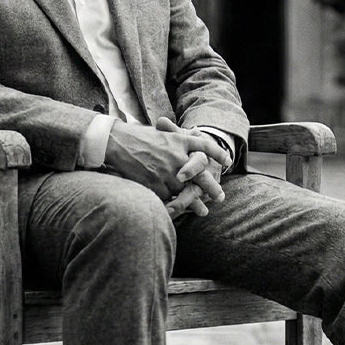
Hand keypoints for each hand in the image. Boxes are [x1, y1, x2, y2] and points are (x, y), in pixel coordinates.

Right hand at [103, 117, 227, 203]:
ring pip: (184, 191)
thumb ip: (180, 138)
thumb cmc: (138, 136)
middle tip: (220, 197)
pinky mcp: (155, 184)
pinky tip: (179, 212)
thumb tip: (197, 133)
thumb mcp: (163, 132)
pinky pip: (168, 198)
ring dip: (194, 203)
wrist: (116, 142)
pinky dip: (174, 206)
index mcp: (179, 141)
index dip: (217, 153)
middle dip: (211, 187)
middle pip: (200, 174)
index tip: (227, 161)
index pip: (205, 145)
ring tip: (203, 211)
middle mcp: (176, 156)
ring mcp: (167, 171)